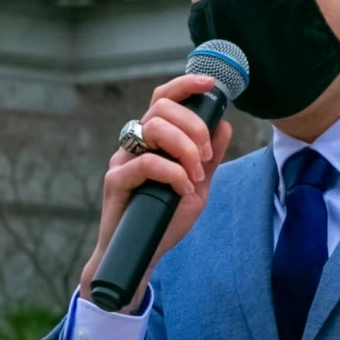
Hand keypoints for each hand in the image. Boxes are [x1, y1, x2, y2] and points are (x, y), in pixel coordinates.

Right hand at [78, 74, 234, 311]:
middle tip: (207, 157)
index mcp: (153, 141)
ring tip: (195, 177)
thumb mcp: (197, 187)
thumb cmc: (164, 221)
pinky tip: (183, 191)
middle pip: (161, 108)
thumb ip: (209, 158)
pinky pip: (147, 163)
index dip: (185, 85)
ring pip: (153, 129)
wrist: (140, 255)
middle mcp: (135, 144)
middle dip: (193, 127)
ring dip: (185, 148)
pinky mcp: (115, 180)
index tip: (210, 84)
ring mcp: (123, 160)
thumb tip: (224, 124)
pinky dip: (173, 174)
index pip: (164, 100)